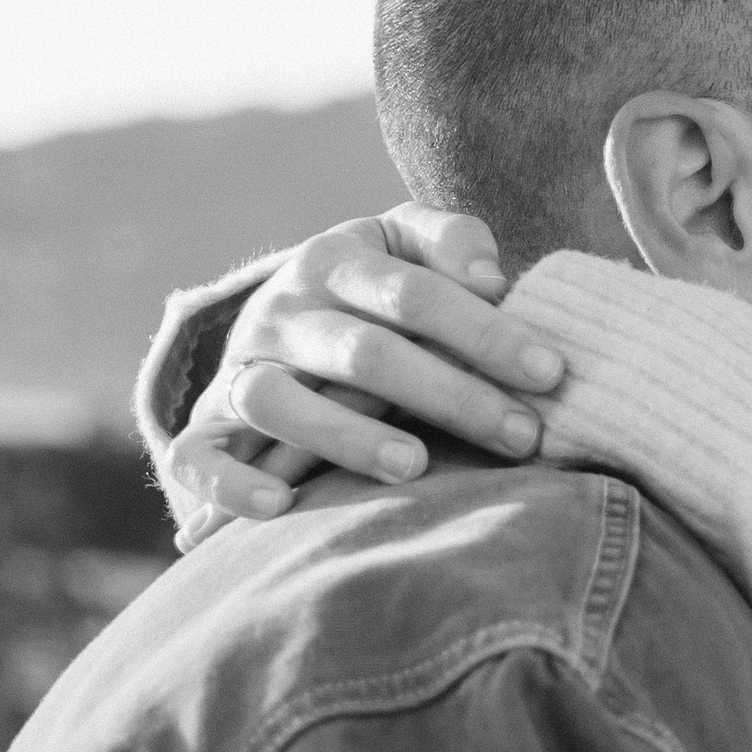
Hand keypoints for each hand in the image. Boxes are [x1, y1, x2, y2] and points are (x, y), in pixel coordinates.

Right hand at [163, 206, 571, 548]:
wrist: (277, 321)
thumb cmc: (378, 293)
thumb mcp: (409, 246)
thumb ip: (451, 243)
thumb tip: (489, 279)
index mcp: (337, 261)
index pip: (416, 295)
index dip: (486, 333)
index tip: (551, 374)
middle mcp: (284, 312)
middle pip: (365, 353)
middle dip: (451, 396)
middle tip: (523, 437)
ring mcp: (242, 370)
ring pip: (279, 400)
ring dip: (345, 436)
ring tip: (414, 467)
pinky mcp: (207, 429)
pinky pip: (200, 459)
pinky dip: (231, 484)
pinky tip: (279, 508)